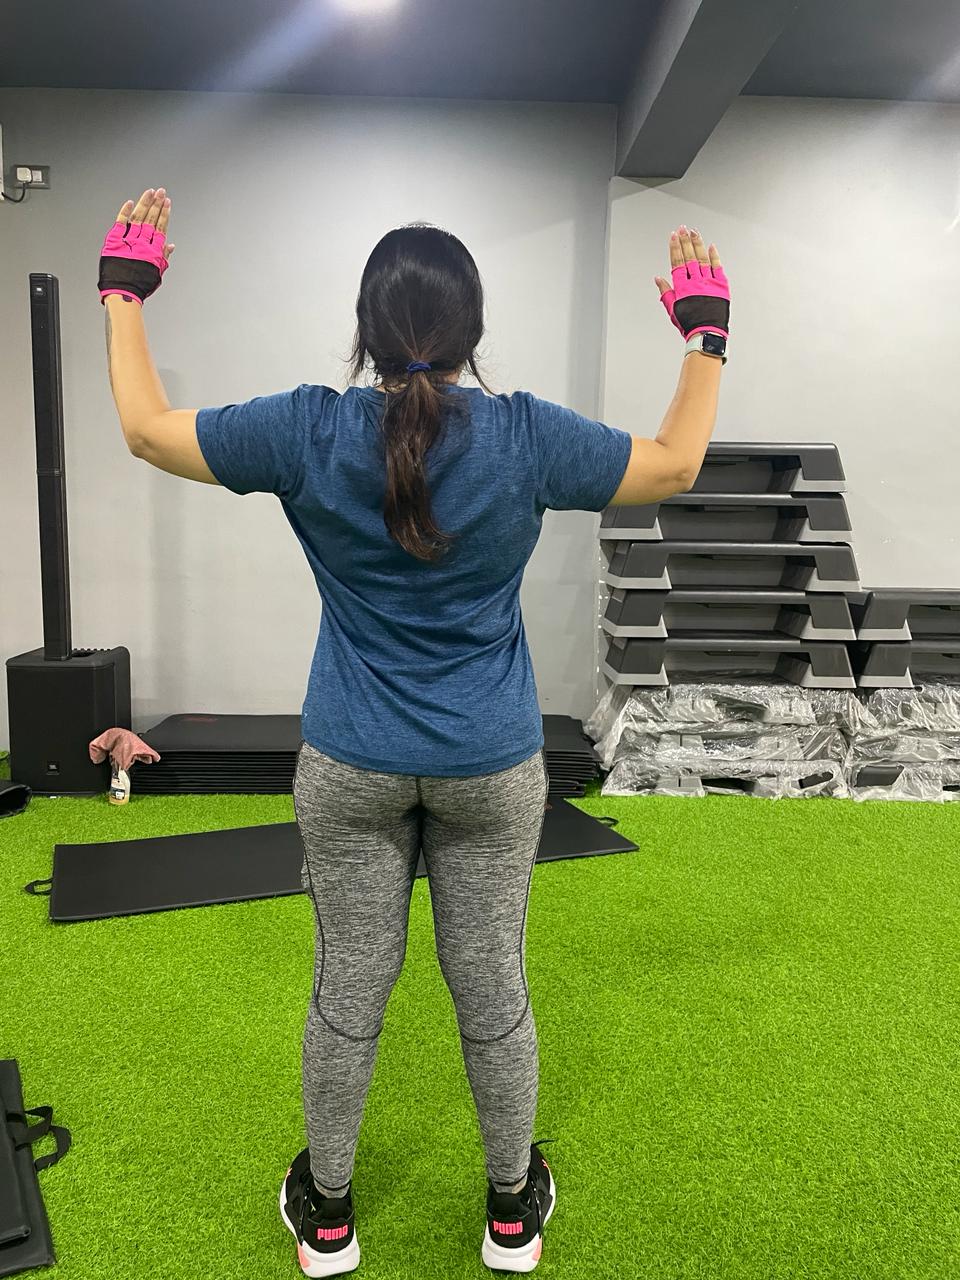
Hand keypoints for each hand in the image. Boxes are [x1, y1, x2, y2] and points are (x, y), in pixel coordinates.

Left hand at [99, 187, 174, 304]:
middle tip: (161, 192)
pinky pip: (120, 223)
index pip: (160, 227)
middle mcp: (142, 243)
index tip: (167, 203)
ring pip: (139, 218)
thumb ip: (163, 256)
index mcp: (153, 251)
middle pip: (151, 219)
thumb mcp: (156, 273)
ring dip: (145, 204)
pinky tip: (131, 203)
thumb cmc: (139, 287)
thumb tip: (171, 245)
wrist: (123, 294)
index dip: (164, 214)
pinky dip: (125, 212)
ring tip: (151, 192)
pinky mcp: (115, 241)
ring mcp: (129, 241)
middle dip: (157, 204)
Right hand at [655, 225, 729, 339]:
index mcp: (682, 288)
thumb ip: (665, 292)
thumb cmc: (690, 324)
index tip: (673, 236)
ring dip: (697, 244)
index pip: (677, 262)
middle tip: (682, 229)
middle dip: (685, 241)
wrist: (707, 334)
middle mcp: (695, 282)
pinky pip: (718, 268)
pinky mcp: (721, 286)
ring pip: (702, 259)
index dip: (675, 248)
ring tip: (694, 232)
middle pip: (689, 257)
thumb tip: (658, 278)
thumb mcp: (672, 309)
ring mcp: (709, 283)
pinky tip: (711, 246)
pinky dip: (714, 256)